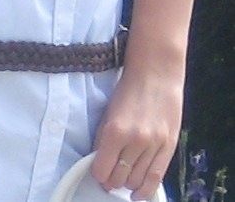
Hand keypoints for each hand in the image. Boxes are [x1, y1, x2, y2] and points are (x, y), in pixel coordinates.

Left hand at [88, 63, 181, 199]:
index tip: (96, 174)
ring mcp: (154, 146)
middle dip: (111, 182)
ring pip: (137, 180)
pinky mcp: (169, 148)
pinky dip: (146, 189)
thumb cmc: (128, 90)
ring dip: (128, 185)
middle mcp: (135, 141)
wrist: (156, 76)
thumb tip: (99, 161)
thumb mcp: (108, 112)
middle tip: (108, 179)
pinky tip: (138, 194)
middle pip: (120, 177)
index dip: (97, 175)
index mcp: (115, 130)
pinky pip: (156, 177)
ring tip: (123, 183)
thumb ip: (104, 138)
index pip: (102, 168)